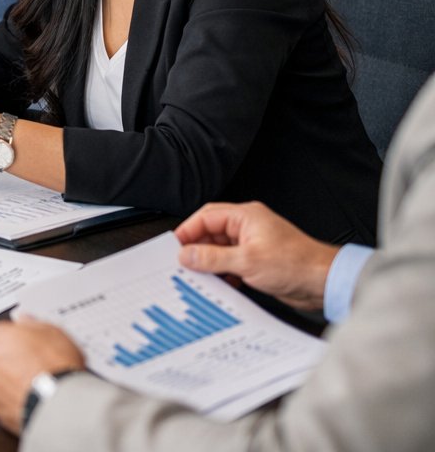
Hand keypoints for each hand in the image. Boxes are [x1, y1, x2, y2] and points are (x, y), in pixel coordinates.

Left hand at [0, 319, 85, 435]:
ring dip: (12, 382)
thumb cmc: (56, 366)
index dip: (20, 339)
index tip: (30, 345)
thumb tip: (25, 321)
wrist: (59, 401)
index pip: (2, 333)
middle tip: (36, 365)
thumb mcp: (52, 331)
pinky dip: (15, 400)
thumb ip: (32, 324)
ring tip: (37, 384)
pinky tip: (32, 398)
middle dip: (13, 361)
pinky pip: (4, 402)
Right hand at [174, 201, 338, 312]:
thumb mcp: (247, 262)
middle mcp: (248, 227)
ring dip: (210, 262)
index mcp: (246, 216)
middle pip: (211, 233)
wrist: (325, 283)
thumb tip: (187, 254)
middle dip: (197, 248)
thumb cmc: (297, 265)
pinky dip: (222, 272)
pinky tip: (220, 283)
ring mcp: (253, 244)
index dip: (187, 231)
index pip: (206, 217)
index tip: (174, 247)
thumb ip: (213, 257)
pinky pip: (231, 262)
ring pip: (220, 249)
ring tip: (199, 275)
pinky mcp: (258, 261)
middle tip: (183, 263)